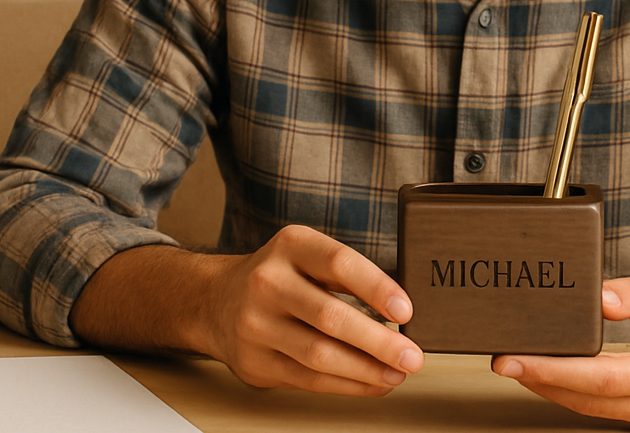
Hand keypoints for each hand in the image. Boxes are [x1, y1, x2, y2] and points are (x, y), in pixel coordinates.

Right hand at [70, 227, 424, 397]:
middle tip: (412, 356)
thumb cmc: (280, 275)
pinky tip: (372, 382)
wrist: (217, 301)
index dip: (377, 287)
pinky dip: (346, 385)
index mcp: (291, 245)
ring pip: (319, 355)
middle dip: (378, 341)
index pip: (340, 263)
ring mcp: (256, 325)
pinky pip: (308, 380)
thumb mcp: (308, 253)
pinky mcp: (253, 363)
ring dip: (366, 370)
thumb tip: (401, 308)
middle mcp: (268, 282)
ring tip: (397, 373)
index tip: (406, 311)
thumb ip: (345, 273)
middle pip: (330, 316)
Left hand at [491, 264, 629, 430]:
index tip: (517, 360)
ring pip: (592, 408)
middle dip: (541, 381)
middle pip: (590, 399)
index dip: (555, 370)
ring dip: (551, 388)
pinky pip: (602, 407)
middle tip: (502, 360)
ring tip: (515, 363)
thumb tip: (597, 299)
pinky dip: (571, 390)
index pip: (604, 378)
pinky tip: (547, 373)